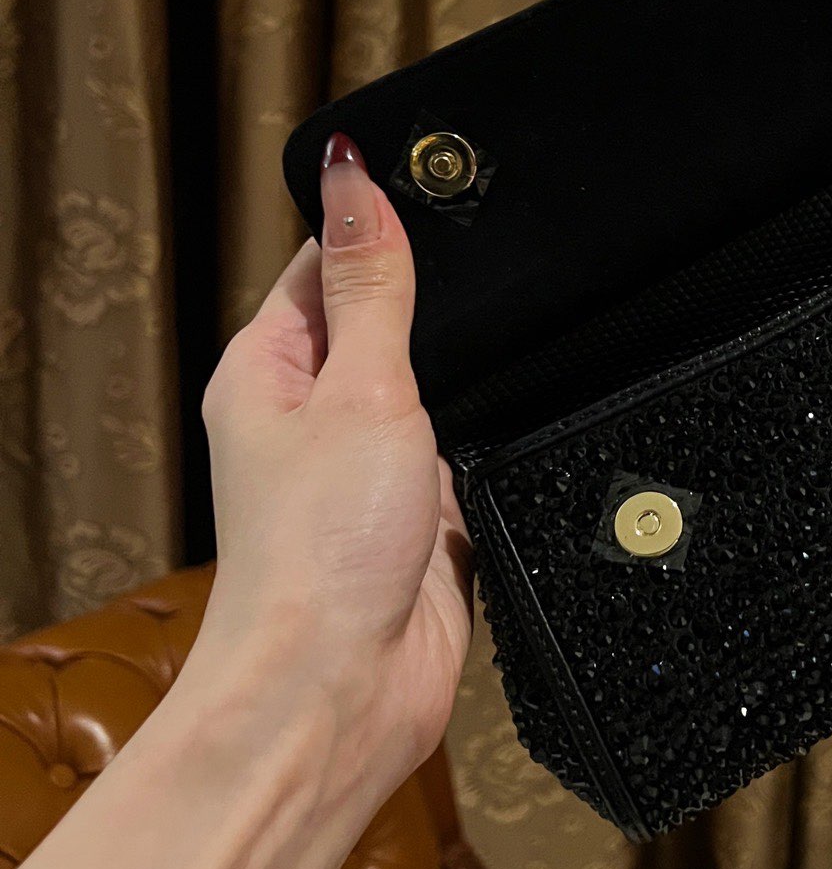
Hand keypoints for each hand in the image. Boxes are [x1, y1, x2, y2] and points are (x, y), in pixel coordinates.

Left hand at [193, 134, 472, 811]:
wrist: (342, 691)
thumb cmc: (318, 550)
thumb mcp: (357, 387)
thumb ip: (371, 284)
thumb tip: (353, 176)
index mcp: (269, 370)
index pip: (323, 263)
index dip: (379, 222)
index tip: (445, 180)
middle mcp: (312, 419)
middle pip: (385, 324)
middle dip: (442, 302)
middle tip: (503, 260)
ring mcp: (369, 473)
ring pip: (436, 394)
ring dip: (473, 382)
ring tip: (515, 351)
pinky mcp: (422, 524)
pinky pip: (470, 461)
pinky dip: (497, 449)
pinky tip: (525, 430)